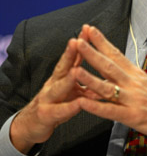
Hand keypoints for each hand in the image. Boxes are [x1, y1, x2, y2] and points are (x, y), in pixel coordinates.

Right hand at [10, 30, 95, 154]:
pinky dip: (68, 108)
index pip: (72, 57)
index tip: (87, 30)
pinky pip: (58, 111)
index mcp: (61, 76)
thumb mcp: (71, 92)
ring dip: (67, 79)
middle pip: (62, 66)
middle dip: (69, 54)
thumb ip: (87, 83)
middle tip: (76, 41)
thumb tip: (106, 76)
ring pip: (58, 87)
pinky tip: (78, 104)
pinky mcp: (45, 115)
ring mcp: (47, 98)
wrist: (30, 125)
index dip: (79, 44)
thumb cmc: (54, 104)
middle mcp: (53, 83)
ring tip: (76, 71)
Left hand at [72, 25, 146, 145]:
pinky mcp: (133, 117)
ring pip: (107, 87)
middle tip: (78, 40)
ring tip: (74, 69)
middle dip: (92, 52)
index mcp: (136, 74)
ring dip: (90, 78)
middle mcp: (133, 83)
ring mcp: (132, 99)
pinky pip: (111, 111)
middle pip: (109, 65)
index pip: (116, 53)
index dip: (102, 41)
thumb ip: (129, 77)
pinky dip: (96, 107)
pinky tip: (83, 103)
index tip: (89, 29)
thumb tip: (113, 71)